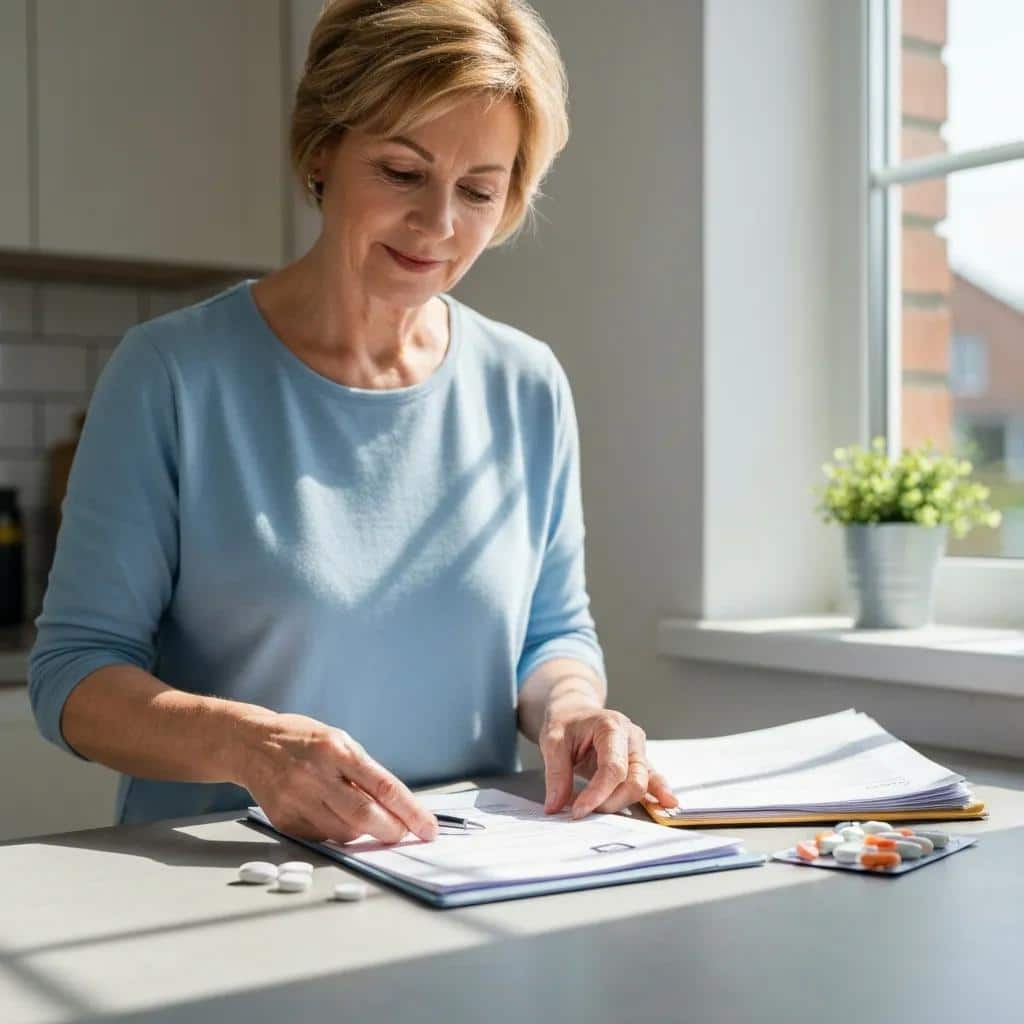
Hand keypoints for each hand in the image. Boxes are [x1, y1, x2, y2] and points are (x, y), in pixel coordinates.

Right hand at [235, 711, 438, 844]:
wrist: (250, 744)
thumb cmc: (302, 740)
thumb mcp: (338, 742)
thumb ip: (363, 773)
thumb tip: (396, 808)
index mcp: (336, 749)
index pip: (384, 787)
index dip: (411, 811)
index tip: (428, 828)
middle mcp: (317, 774)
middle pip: (365, 816)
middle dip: (392, 831)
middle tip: (404, 834)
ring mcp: (298, 799)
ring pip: (345, 833)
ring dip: (364, 833)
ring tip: (363, 817)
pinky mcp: (285, 819)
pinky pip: (323, 838)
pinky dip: (338, 834)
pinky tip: (333, 817)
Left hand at [539, 705, 677, 818]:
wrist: (575, 711)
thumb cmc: (566, 722)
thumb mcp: (552, 741)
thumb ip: (556, 774)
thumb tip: (555, 806)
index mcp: (611, 727)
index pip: (613, 768)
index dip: (597, 794)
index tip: (577, 811)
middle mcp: (632, 738)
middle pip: (633, 780)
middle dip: (609, 802)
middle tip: (580, 809)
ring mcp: (639, 751)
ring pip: (642, 786)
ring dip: (620, 803)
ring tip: (596, 811)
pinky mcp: (640, 763)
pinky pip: (651, 781)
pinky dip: (657, 794)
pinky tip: (667, 804)